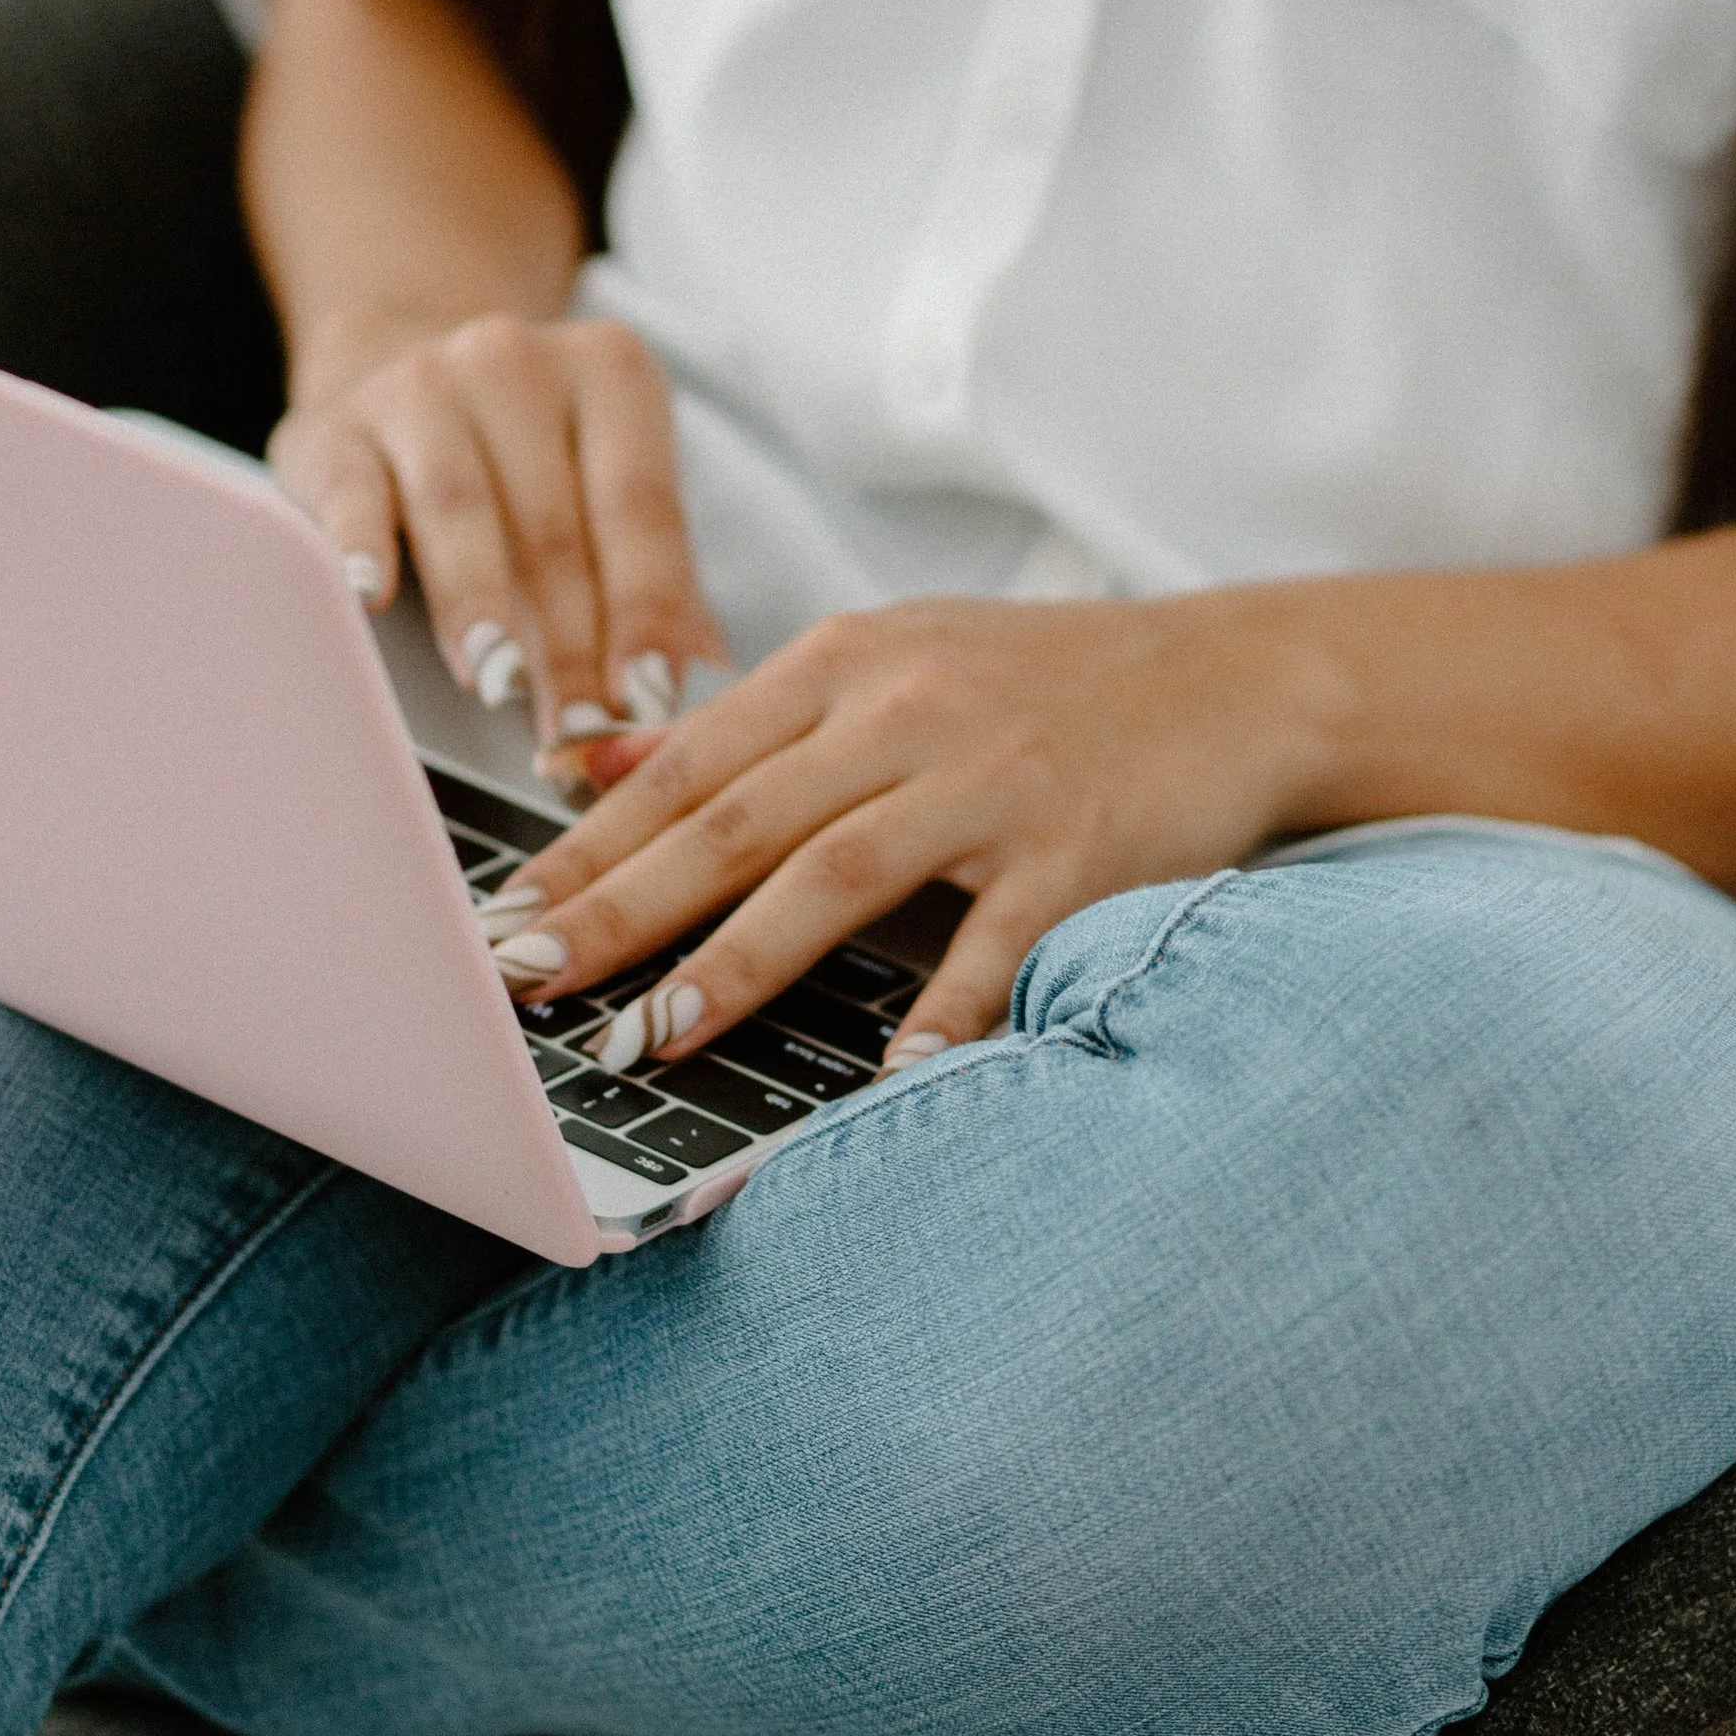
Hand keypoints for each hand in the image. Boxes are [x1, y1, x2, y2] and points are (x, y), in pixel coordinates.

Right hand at [270, 312, 728, 765]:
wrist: (398, 367)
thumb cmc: (528, 460)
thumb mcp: (607, 491)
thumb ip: (659, 590)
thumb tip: (698, 701)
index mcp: (611, 374)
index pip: (638, 509)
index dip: (646, 613)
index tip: (651, 702)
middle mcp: (517, 364)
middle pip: (552, 527)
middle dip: (570, 647)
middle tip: (579, 736)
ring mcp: (421, 388)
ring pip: (458, 512)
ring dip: (481, 610)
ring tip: (500, 687)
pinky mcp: (336, 428)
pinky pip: (352, 494)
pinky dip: (361, 546)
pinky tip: (369, 597)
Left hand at [479, 591, 1326, 1066]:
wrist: (1235, 676)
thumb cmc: (1042, 682)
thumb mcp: (883, 663)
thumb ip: (737, 722)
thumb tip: (583, 759)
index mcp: (843, 665)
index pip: (683, 768)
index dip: (583, 850)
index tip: (501, 922)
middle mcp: (905, 712)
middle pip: (733, 822)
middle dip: (621, 911)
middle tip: (531, 985)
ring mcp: (993, 779)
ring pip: (836, 872)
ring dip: (740, 960)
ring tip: (659, 1032)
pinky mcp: (1079, 847)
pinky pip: (994, 942)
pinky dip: (939, 1009)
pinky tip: (882, 1073)